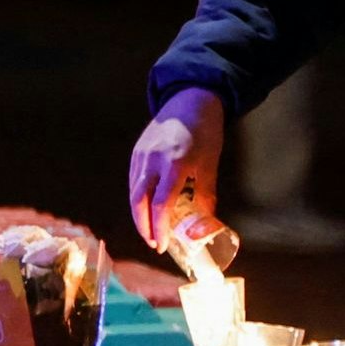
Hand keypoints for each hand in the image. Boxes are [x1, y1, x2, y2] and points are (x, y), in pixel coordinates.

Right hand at [128, 88, 226, 252]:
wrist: (190, 100)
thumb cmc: (205, 133)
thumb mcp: (210, 165)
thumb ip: (205, 195)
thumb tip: (205, 224)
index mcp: (174, 164)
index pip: (161, 204)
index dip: (160, 228)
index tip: (162, 245)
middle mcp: (153, 160)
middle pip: (139, 201)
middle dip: (143, 226)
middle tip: (153, 243)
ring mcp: (141, 155)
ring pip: (134, 192)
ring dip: (140, 214)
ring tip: (151, 230)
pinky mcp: (137, 151)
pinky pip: (134, 180)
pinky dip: (139, 198)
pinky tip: (147, 207)